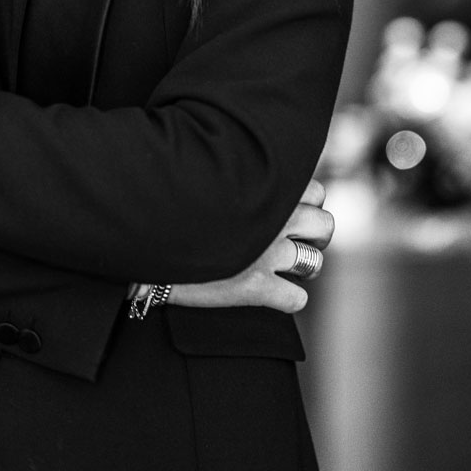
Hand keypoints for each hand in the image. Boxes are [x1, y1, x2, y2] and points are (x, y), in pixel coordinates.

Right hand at [164, 178, 333, 313]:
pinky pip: (297, 299)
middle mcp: (276, 217)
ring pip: (315, 263)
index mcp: (267, 183)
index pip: (317, 191)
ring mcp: (269, 252)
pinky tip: (269, 294)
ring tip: (285, 268)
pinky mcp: (256, 287)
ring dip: (304, 267)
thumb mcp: (212, 171)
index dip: (306, 203)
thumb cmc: (173, 197)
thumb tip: (253, 170)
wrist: (145, 230)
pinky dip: (286, 299)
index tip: (290, 211)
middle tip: (295, 242)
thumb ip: (242, 172)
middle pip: (325, 226)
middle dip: (314, 236)